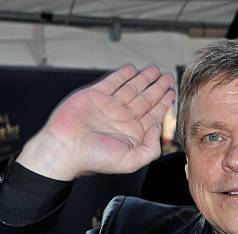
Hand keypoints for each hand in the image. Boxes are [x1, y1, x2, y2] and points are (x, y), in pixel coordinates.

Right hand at [17, 65, 175, 179]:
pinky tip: (133, 69)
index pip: (152, 115)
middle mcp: (122, 119)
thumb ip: (151, 148)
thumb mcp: (132, 161)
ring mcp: (109, 106)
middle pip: (145, 99)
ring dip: (144, 79)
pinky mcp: (94, 95)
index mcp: (132, 134)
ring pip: (131, 88)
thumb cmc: (96, 159)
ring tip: (155, 70)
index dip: (163, 104)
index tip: (172, 93)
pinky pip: (112, 82)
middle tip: (167, 77)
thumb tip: (157, 127)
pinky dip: (122, 75)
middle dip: (157, 88)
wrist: (66, 149)